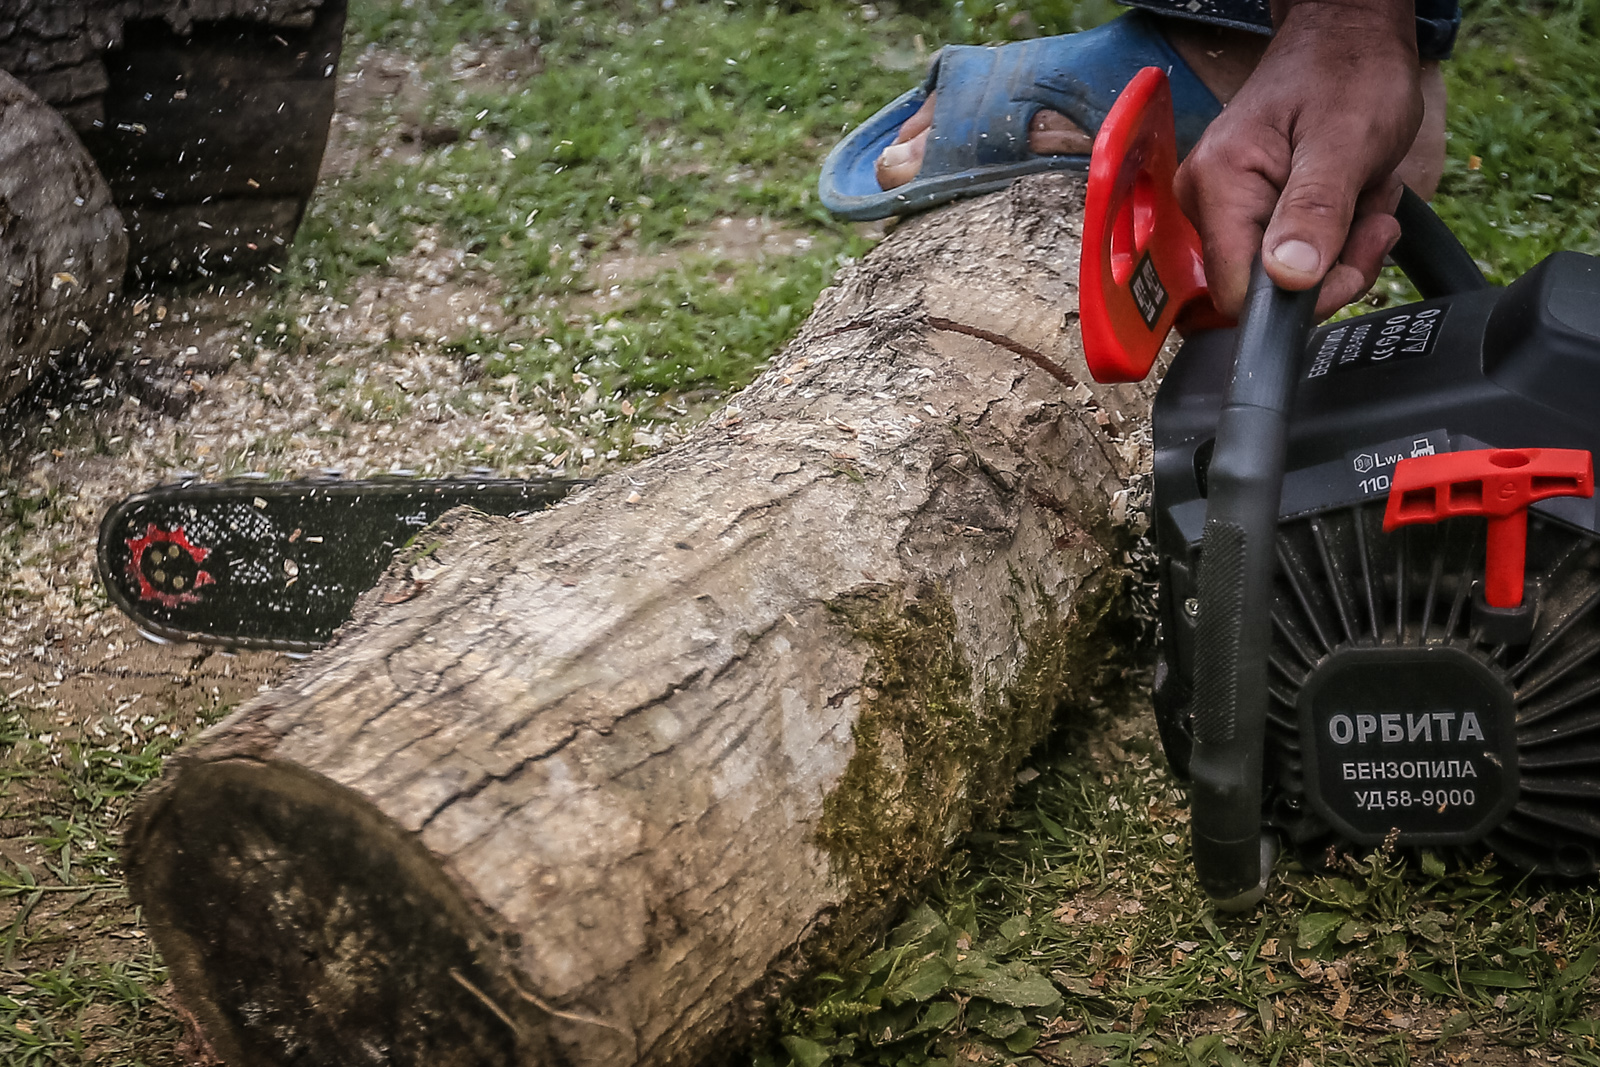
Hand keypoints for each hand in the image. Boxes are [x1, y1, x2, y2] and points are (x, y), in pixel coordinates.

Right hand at [1174, 0, 1422, 318]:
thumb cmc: (1349, 71)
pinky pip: (1285, 255)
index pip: (1238, 295)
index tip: (1352, 261)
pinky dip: (1330, 237)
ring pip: (1281, 277)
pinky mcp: (1242, 210)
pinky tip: (1348, 198)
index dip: (1301, 297)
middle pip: (1262, 290)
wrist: (1346, 35)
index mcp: (1219, 185)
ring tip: (1363, 195)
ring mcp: (1221, 207)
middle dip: (1331, 267)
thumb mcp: (1348, 140)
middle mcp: (1205, 202)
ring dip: (1339, 249)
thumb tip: (1290, 278)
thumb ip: (1316, 211)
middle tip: (1372, 218)